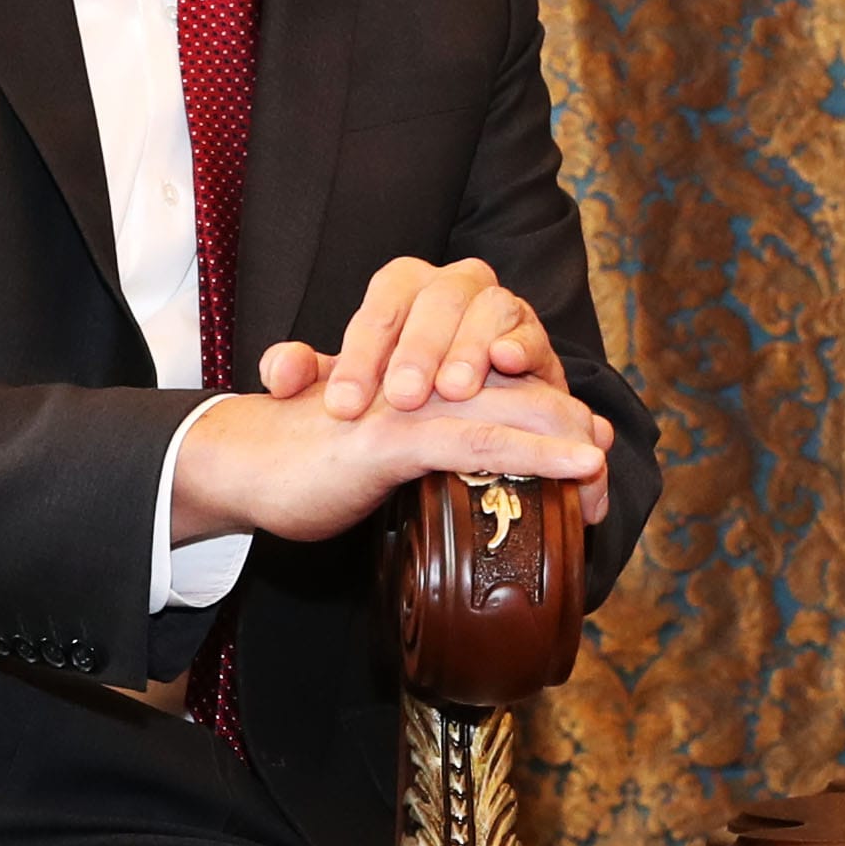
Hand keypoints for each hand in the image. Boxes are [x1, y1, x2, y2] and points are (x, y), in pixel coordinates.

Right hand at [171, 361, 608, 547]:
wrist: (239, 465)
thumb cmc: (314, 457)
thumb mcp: (384, 444)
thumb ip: (432, 442)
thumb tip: (488, 476)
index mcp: (428, 367)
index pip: (510, 378)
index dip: (556, 415)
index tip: (588, 463)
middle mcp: (425, 370)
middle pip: (522, 388)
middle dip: (570, 429)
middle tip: (601, 477)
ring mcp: (410, 400)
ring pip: (512, 407)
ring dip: (570, 440)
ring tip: (605, 469)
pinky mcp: (392, 436)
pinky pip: (479, 441)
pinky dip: (538, 454)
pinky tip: (579, 465)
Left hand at [276, 255, 556, 420]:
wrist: (464, 424)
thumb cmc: (399, 401)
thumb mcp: (348, 389)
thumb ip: (306, 375)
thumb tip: (280, 373)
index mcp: (404, 289)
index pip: (381, 306)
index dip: (361, 355)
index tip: (344, 406)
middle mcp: (453, 287)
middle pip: (438, 299)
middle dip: (418, 350)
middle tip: (402, 399)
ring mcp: (499, 307)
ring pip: (489, 307)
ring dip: (469, 349)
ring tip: (454, 392)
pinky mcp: (535, 340)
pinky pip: (533, 332)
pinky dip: (522, 344)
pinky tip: (507, 364)